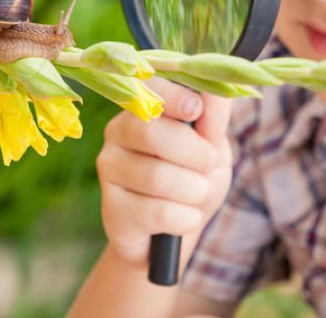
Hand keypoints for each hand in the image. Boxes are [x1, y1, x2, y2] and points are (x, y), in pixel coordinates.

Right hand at [96, 77, 233, 264]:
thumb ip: (213, 119)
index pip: (146, 89)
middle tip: (209, 163)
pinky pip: (157, 212)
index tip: (195, 108)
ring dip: (194, 188)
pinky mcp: (112, 209)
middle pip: (151, 132)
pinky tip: (187, 216)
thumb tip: (216, 91)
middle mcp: (117, 132)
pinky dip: (186, 217)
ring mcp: (109, 170)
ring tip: (200, 192)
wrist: (172, 236)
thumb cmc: (193, 178)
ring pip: (156, 176)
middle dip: (194, 152)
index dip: (171, 95)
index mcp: (142, 108)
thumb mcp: (212, 146)